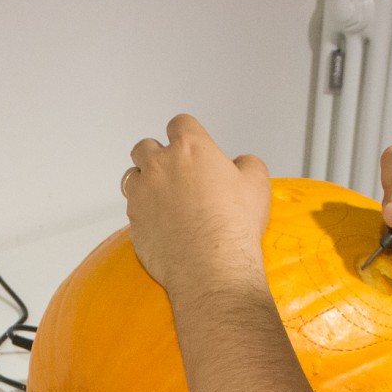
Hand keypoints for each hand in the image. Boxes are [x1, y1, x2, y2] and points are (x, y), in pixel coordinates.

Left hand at [122, 114, 271, 295]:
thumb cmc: (235, 226)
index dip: (188, 133)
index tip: (194, 146)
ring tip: (166, 198)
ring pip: (133, 175)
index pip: (181, 124)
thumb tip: (240, 163)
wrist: (212, 267)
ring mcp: (142, 192)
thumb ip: (247, 163)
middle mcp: (160, 165)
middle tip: (178, 173)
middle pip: (146, 146)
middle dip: (159, 155)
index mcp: (191, 149)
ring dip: (147, 181)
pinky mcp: (133, 220)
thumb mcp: (258, 185)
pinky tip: (164, 224)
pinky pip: (133, 207)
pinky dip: (145, 211)